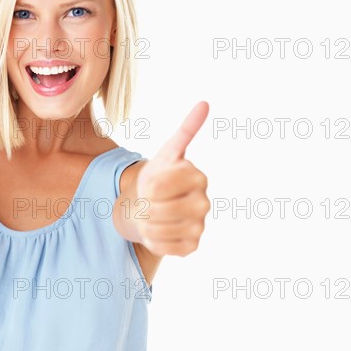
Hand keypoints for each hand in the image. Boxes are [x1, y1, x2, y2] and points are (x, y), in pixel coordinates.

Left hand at [135, 101, 210, 256]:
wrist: (152, 206)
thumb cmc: (158, 177)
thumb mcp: (166, 154)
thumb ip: (186, 130)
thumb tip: (205, 103)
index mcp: (198, 177)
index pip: (156, 186)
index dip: (147, 185)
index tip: (152, 182)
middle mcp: (204, 203)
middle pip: (157, 209)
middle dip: (145, 204)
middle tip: (150, 200)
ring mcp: (199, 227)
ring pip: (156, 228)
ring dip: (146, 221)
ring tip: (152, 213)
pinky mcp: (191, 247)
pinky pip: (161, 246)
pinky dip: (152, 238)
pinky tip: (158, 229)